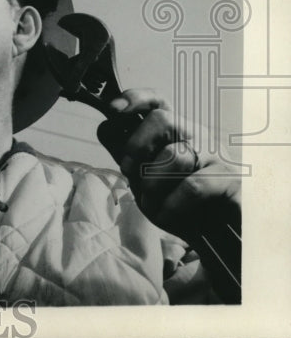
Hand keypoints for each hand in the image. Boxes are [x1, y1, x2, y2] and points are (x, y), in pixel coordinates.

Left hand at [96, 89, 240, 244]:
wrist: (222, 238)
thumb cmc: (181, 205)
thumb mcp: (147, 179)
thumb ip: (128, 155)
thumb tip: (105, 127)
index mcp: (176, 132)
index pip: (157, 101)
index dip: (134, 98)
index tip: (113, 109)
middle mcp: (198, 137)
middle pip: (162, 119)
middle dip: (136, 145)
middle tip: (127, 170)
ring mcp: (217, 156)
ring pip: (175, 155)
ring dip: (152, 184)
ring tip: (151, 203)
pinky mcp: (232, 181)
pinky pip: (192, 186)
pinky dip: (171, 204)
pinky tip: (167, 215)